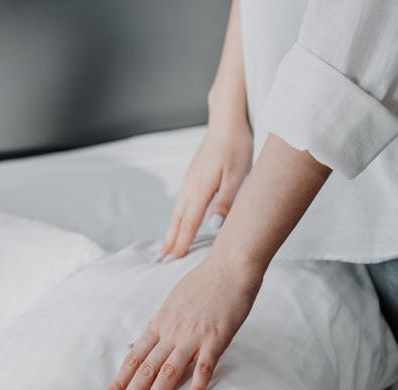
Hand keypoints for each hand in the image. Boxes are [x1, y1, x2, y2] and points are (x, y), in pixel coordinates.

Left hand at [98, 254, 261, 389]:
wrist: (230, 266)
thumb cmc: (203, 283)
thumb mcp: (171, 302)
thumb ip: (155, 326)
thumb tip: (136, 343)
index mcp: (160, 325)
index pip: (133, 358)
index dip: (118, 380)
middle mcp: (171, 333)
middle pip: (145, 369)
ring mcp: (193, 337)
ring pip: (168, 372)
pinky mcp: (216, 340)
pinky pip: (203, 368)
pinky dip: (196, 388)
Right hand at [158, 118, 252, 261]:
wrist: (227, 120)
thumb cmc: (235, 146)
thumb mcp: (236, 176)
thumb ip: (225, 203)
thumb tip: (213, 228)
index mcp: (200, 189)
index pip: (189, 223)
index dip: (182, 243)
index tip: (173, 260)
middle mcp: (190, 186)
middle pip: (177, 220)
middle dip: (170, 241)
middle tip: (161, 261)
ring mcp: (189, 180)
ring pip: (177, 211)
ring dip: (171, 230)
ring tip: (166, 247)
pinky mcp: (193, 176)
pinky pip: (181, 203)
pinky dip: (177, 218)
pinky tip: (178, 223)